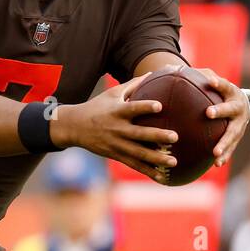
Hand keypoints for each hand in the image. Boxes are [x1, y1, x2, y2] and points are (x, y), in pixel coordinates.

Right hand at [52, 73, 177, 182]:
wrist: (74, 127)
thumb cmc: (97, 107)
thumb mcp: (112, 93)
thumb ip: (133, 85)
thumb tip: (153, 72)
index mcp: (117, 112)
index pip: (132, 108)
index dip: (145, 107)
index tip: (160, 106)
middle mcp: (117, 129)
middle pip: (139, 134)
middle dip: (157, 136)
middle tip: (175, 136)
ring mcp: (117, 144)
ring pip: (139, 153)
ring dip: (157, 158)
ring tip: (174, 161)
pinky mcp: (116, 155)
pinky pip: (134, 165)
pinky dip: (148, 171)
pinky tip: (163, 177)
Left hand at [198, 68, 249, 166]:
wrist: (241, 105)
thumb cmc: (218, 92)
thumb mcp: (210, 81)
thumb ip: (194, 77)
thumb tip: (167, 68)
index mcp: (231, 92)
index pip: (224, 85)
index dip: (218, 83)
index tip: (211, 81)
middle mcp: (238, 107)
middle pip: (230, 109)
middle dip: (220, 111)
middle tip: (208, 113)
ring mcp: (240, 123)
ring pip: (233, 133)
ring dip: (225, 143)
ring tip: (215, 152)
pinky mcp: (238, 137)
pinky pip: (231, 147)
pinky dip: (225, 155)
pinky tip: (216, 164)